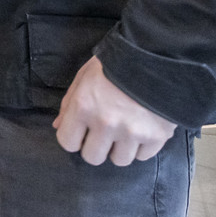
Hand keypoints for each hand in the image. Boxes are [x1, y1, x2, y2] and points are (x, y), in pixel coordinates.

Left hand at [53, 56, 175, 165]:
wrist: (156, 56)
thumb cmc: (115, 64)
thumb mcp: (85, 76)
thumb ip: (69, 103)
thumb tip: (59, 126)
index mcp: (84, 106)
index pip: (68, 142)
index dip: (73, 138)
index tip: (81, 132)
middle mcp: (106, 123)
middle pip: (93, 157)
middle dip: (95, 147)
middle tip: (104, 133)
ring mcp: (132, 132)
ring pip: (119, 160)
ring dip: (120, 148)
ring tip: (125, 129)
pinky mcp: (157, 136)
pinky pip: (143, 156)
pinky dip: (142, 146)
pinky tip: (142, 128)